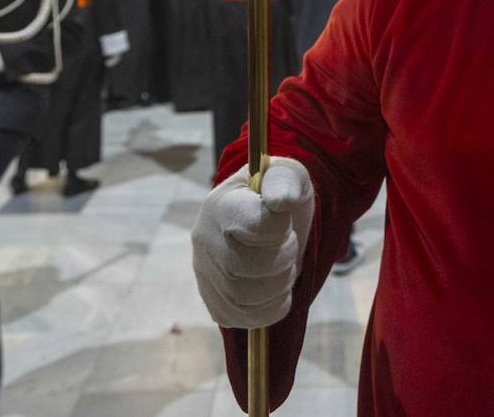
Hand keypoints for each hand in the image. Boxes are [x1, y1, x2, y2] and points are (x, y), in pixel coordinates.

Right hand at [192, 157, 314, 328]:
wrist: (272, 221)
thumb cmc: (279, 196)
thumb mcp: (289, 176)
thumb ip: (285, 181)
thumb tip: (281, 201)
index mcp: (221, 204)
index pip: (251, 226)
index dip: (279, 229)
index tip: (284, 220)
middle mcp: (204, 239)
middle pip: (241, 268)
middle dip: (281, 260)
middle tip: (289, 245)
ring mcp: (205, 273)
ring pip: (241, 297)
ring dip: (278, 285)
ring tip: (283, 266)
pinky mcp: (214, 301)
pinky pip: (242, 318)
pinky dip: (269, 309)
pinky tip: (276, 289)